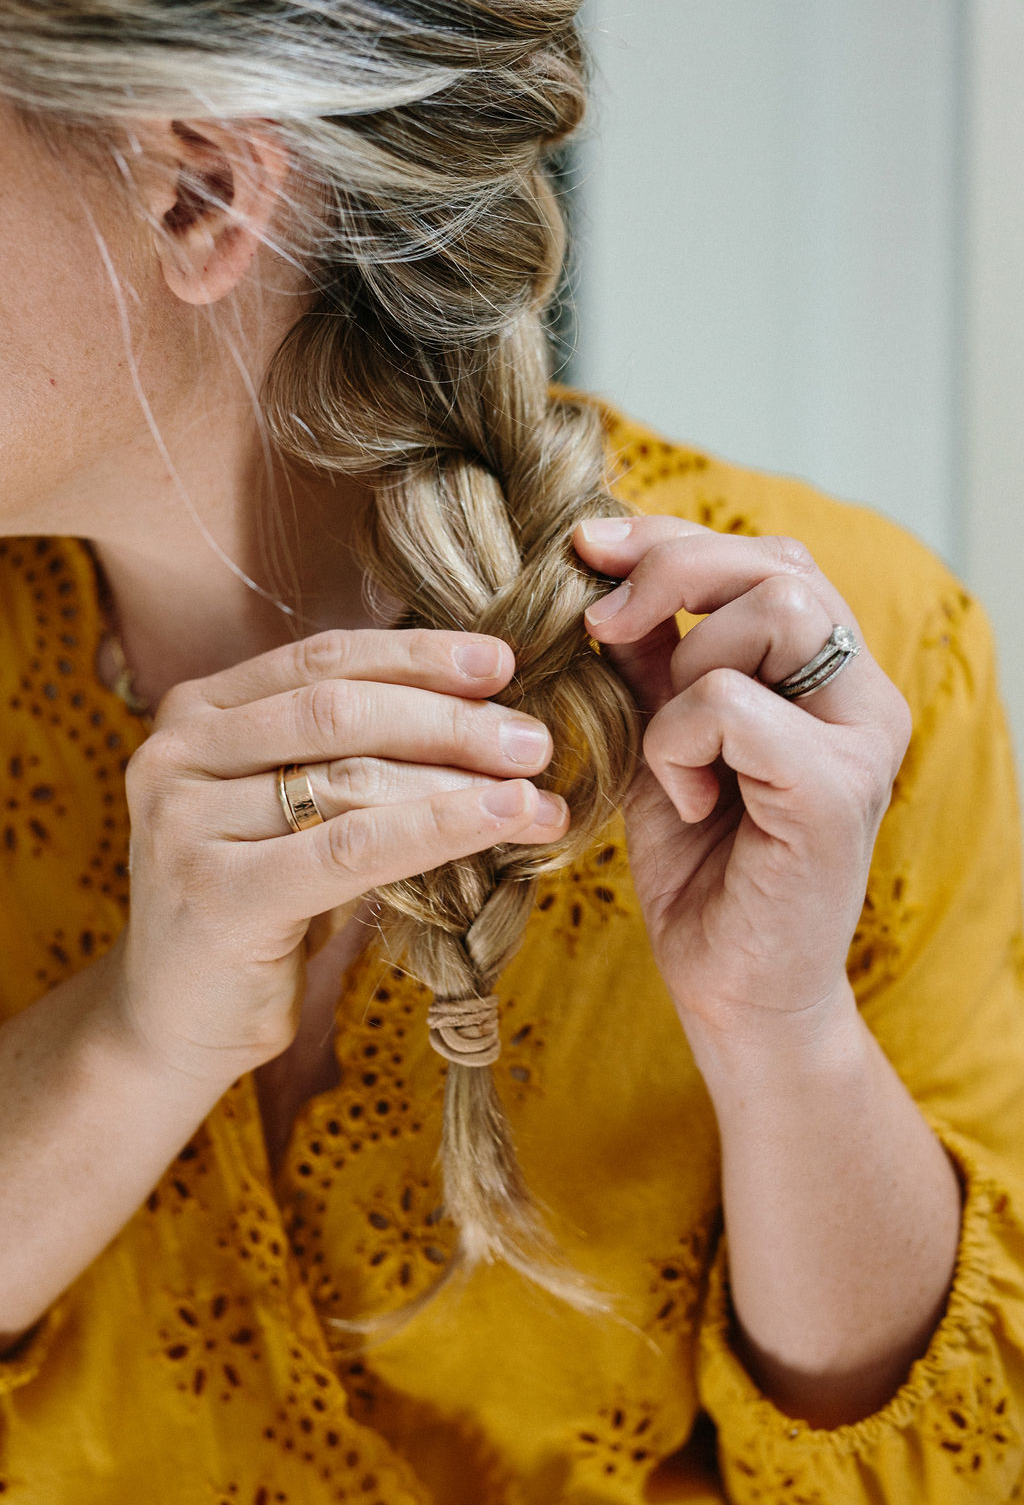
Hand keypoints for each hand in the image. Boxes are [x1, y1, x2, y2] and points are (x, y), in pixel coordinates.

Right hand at [114, 629, 567, 1085]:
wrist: (177, 1021)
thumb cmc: (260, 906)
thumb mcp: (295, 811)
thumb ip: (352, 751)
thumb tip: (489, 711)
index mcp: (197, 711)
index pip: (323, 658)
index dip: (418, 656)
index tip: (503, 662)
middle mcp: (177, 752)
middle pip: (340, 710)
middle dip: (451, 720)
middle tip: (533, 742)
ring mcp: (184, 822)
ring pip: (352, 779)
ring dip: (461, 783)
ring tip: (538, 797)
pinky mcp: (215, 893)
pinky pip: (352, 848)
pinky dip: (439, 829)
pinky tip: (502, 822)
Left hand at [573, 516, 910, 1049]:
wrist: (731, 988)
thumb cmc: (699, 865)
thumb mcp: (662, 736)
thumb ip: (654, 657)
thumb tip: (604, 567)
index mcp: (832, 677)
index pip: (772, 557)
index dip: (677, 538)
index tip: (589, 548)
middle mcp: (866, 698)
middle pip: (780, 564)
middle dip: (670, 573)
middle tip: (599, 623)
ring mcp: (863, 741)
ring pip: (773, 613)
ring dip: (685, 670)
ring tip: (671, 752)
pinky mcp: (836, 791)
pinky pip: (732, 705)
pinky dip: (679, 743)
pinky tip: (687, 802)